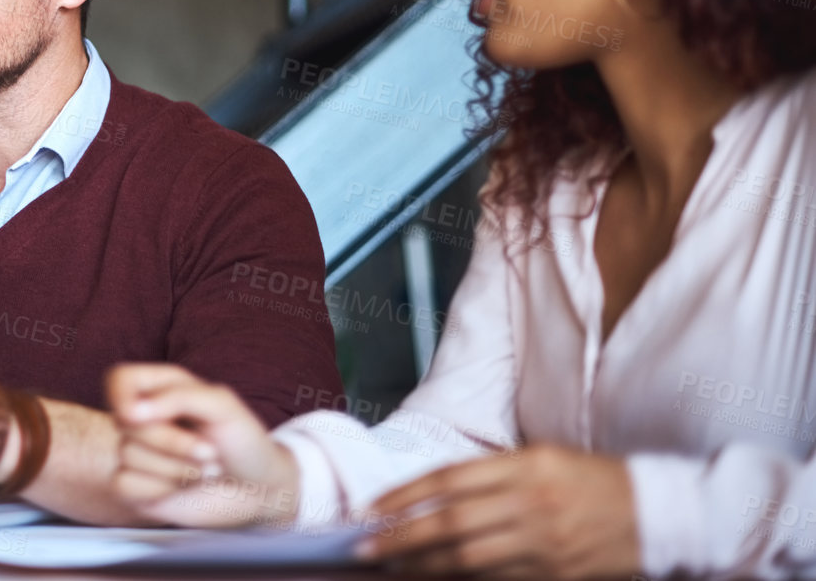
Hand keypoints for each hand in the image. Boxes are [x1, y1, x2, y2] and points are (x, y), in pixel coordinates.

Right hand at [107, 363, 298, 527]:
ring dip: (175, 468)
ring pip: (128, 455)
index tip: (138, 414)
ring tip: (202, 470)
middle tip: (209, 450)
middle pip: (126, 423)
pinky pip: (124, 484)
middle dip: (173, 442)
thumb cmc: (242, 440)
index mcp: (160, 389)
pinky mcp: (134, 487)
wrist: (256, 489)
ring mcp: (136, 453)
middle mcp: (142, 419)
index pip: (119, 379)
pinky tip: (181, 487)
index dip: (121, 395)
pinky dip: (159, 489)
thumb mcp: (222, 405)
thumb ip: (178, 397)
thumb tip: (130, 412)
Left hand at [361, 446, 640, 578]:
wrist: (662, 514)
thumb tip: (434, 493)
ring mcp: (545, 544)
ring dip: (424, 565)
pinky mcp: (558, 576)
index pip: (448, 479)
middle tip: (365, 546)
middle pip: (451, 522)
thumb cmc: (595, 481)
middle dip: (401, 535)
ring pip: (469, 559)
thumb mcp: (544, 459)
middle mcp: (532, 503)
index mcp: (525, 466)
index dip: (404, 494)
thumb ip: (492, 474)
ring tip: (393, 566)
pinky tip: (438, 580)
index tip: (371, 508)